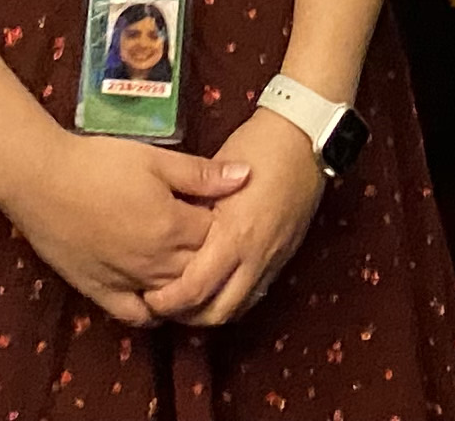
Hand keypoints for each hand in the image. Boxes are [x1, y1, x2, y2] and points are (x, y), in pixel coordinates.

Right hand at [0, 128, 249, 327]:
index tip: (222, 209)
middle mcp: (156, 262)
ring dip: (187, 284)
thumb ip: (202, 173)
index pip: (217, 234)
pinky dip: (154, 311)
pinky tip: (160, 297)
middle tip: (209, 236)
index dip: (224, 221)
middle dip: (211, 254)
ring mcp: (128, 282)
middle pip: (200, 268)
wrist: (40, 180)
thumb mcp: (155, 159)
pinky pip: (136, 315)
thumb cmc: (99, 163)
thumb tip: (247, 175)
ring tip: (190, 265)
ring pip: (174, 296)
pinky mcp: (101, 293)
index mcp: (173, 227)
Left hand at [151, 110, 329, 326]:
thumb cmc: (257, 146)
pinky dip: (232, 298)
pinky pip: (255, 293)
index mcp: (234, 235)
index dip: (167, 301)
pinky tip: (218, 285)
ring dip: (210, 311)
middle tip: (164, 302)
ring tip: (189, 298)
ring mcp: (273, 260)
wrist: (306, 138)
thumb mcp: (213, 175)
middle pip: (216, 313)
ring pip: (238, 309)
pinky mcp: (284, 257)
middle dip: (186, 316)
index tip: (148, 295)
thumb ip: (192, 209)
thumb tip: (166, 235)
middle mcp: (255, 256)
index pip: (195, 290)